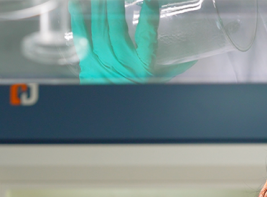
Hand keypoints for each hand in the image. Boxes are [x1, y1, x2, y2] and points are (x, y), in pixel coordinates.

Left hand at [68, 0, 194, 82]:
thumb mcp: (155, 82)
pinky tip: (74, 3)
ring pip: (99, 30)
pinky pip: (81, 37)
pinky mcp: (86, 61)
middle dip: (116, 5)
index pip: (148, 37)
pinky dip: (77, 19)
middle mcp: (121, 61)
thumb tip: (192, 59)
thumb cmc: (135, 92)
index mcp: (142, 65)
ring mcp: (101, 61)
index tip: (151, 0)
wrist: (109, 114)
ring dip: (99, 7)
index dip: (150, 16)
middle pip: (118, 29)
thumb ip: (171, 68)